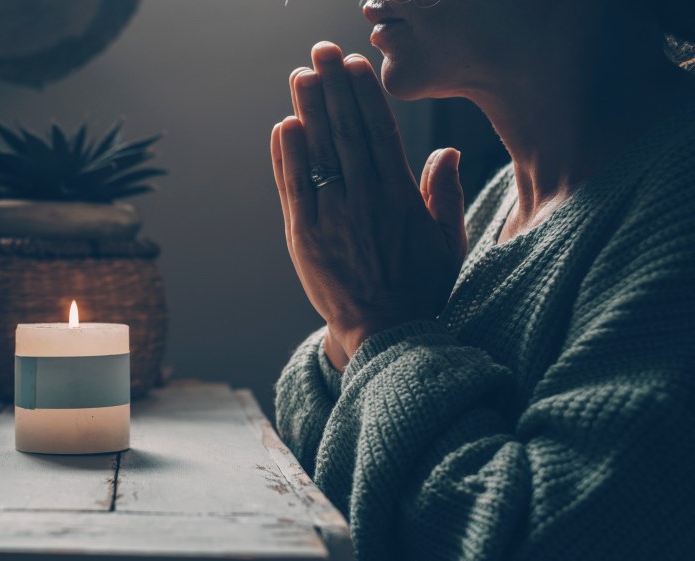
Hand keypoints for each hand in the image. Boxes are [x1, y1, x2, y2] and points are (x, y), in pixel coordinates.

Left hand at [271, 42, 467, 360]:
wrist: (385, 335)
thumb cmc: (420, 288)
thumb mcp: (448, 242)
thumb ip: (446, 195)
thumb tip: (447, 152)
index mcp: (401, 197)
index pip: (381, 133)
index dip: (366, 96)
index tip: (357, 65)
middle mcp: (366, 200)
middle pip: (346, 133)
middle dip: (334, 88)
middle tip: (321, 52)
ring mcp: (334, 218)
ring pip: (318, 154)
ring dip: (308, 111)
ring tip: (300, 76)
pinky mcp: (305, 237)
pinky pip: (294, 188)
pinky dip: (287, 157)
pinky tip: (284, 126)